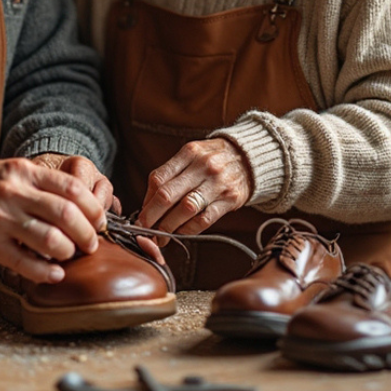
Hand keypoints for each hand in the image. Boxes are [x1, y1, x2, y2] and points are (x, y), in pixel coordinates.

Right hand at [0, 157, 105, 283]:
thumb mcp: (9, 171)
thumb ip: (39, 183)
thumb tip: (79, 203)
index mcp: (23, 171)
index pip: (72, 187)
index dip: (93, 207)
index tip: (99, 221)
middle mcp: (13, 192)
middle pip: (67, 214)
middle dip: (87, 233)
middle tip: (91, 244)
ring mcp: (0, 219)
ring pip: (50, 239)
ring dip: (68, 252)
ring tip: (69, 256)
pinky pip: (25, 263)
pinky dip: (46, 272)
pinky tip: (54, 274)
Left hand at [138, 138, 252, 235]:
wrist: (250, 158)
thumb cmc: (213, 158)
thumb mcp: (192, 155)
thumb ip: (171, 174)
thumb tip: (148, 203)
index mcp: (189, 153)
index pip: (159, 178)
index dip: (146, 201)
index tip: (140, 216)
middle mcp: (202, 166)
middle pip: (168, 195)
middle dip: (152, 217)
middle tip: (145, 230)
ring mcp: (217, 183)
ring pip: (185, 210)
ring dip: (169, 227)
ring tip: (161, 236)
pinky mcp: (230, 199)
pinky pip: (204, 219)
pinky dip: (189, 229)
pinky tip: (181, 233)